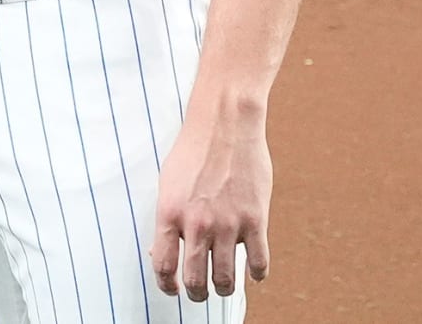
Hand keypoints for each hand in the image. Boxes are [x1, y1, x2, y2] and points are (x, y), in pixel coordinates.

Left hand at [149, 104, 271, 300]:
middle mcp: (197, 224)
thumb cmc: (192, 153)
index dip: (166, 285)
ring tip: (223, 287)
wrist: (225, 127)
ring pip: (226, 279)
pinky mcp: (256, 220)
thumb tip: (164, 250)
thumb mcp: (167, 184)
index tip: (173, 289)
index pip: (163, 265)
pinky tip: (253, 272)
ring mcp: (228, 225)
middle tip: (199, 294)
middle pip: (195, 280)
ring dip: (224, 289)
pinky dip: (256, 274)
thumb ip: (168, 218)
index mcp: (168, 214)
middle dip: (196, 294)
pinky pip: (258, 263)